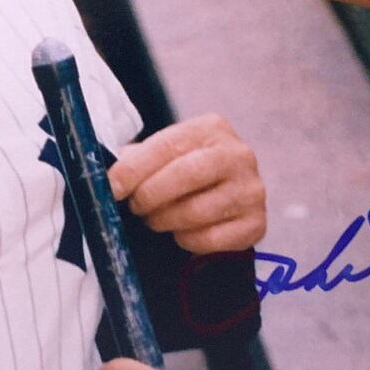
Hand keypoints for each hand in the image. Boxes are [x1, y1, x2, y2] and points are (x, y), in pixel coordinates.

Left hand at [108, 114, 265, 254]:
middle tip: (135, 207)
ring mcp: (252, 190)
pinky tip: (181, 232)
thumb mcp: (166, 154)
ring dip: (165, 220)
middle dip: (151, 194)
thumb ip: (138, 159)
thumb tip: (112, 177)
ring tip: (156, 219)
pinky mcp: (257, 224)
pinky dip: (187, 240)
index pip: (168, 145)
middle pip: (187, 174)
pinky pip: (211, 240)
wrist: (227, 197)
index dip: (135, 168)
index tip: (112, 187)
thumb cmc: (188, 171)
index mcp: (212, 128)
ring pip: (197, 211)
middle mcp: (239, 155)